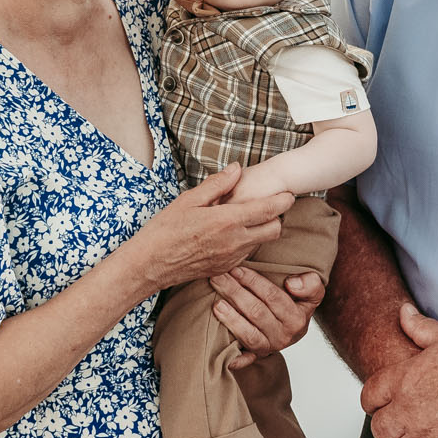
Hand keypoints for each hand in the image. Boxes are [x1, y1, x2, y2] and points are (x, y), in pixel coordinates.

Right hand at [133, 165, 291, 291]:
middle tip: (266, 206)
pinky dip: (246, 242)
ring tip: (246, 218)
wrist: (150, 265)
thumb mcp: (189, 200)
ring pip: (261, 243)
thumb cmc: (165, 230)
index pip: (268, 210)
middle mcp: (234, 241)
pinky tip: (231, 234)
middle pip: (274, 229)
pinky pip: (247, 254)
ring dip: (260, 230)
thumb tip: (236, 169)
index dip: (283, 200)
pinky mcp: (225, 268)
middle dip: (275, 217)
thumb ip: (217, 184)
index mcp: (227, 221)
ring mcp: (231, 258)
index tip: (288, 193)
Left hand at [211, 268, 323, 367]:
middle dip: (234, 292)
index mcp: (297, 318)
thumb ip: (310, 284)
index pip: (272, 296)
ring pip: (248, 334)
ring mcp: (270, 347)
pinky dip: (236, 358)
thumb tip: (291, 284)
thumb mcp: (311, 292)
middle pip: (256, 312)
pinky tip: (222, 352)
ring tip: (216, 303)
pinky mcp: (257, 355)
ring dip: (230, 318)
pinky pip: (245, 358)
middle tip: (217, 277)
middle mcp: (284, 335)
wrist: (294, 330)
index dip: (253, 282)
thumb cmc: (296, 304)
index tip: (236, 269)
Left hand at [363, 303, 437, 437]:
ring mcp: (427, 437)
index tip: (386, 406)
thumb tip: (403, 312)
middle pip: (380, 430)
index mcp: (403, 379)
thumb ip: (419, 327)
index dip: (375, 403)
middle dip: (390, 429)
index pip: (369, 398)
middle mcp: (409, 410)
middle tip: (406, 426)